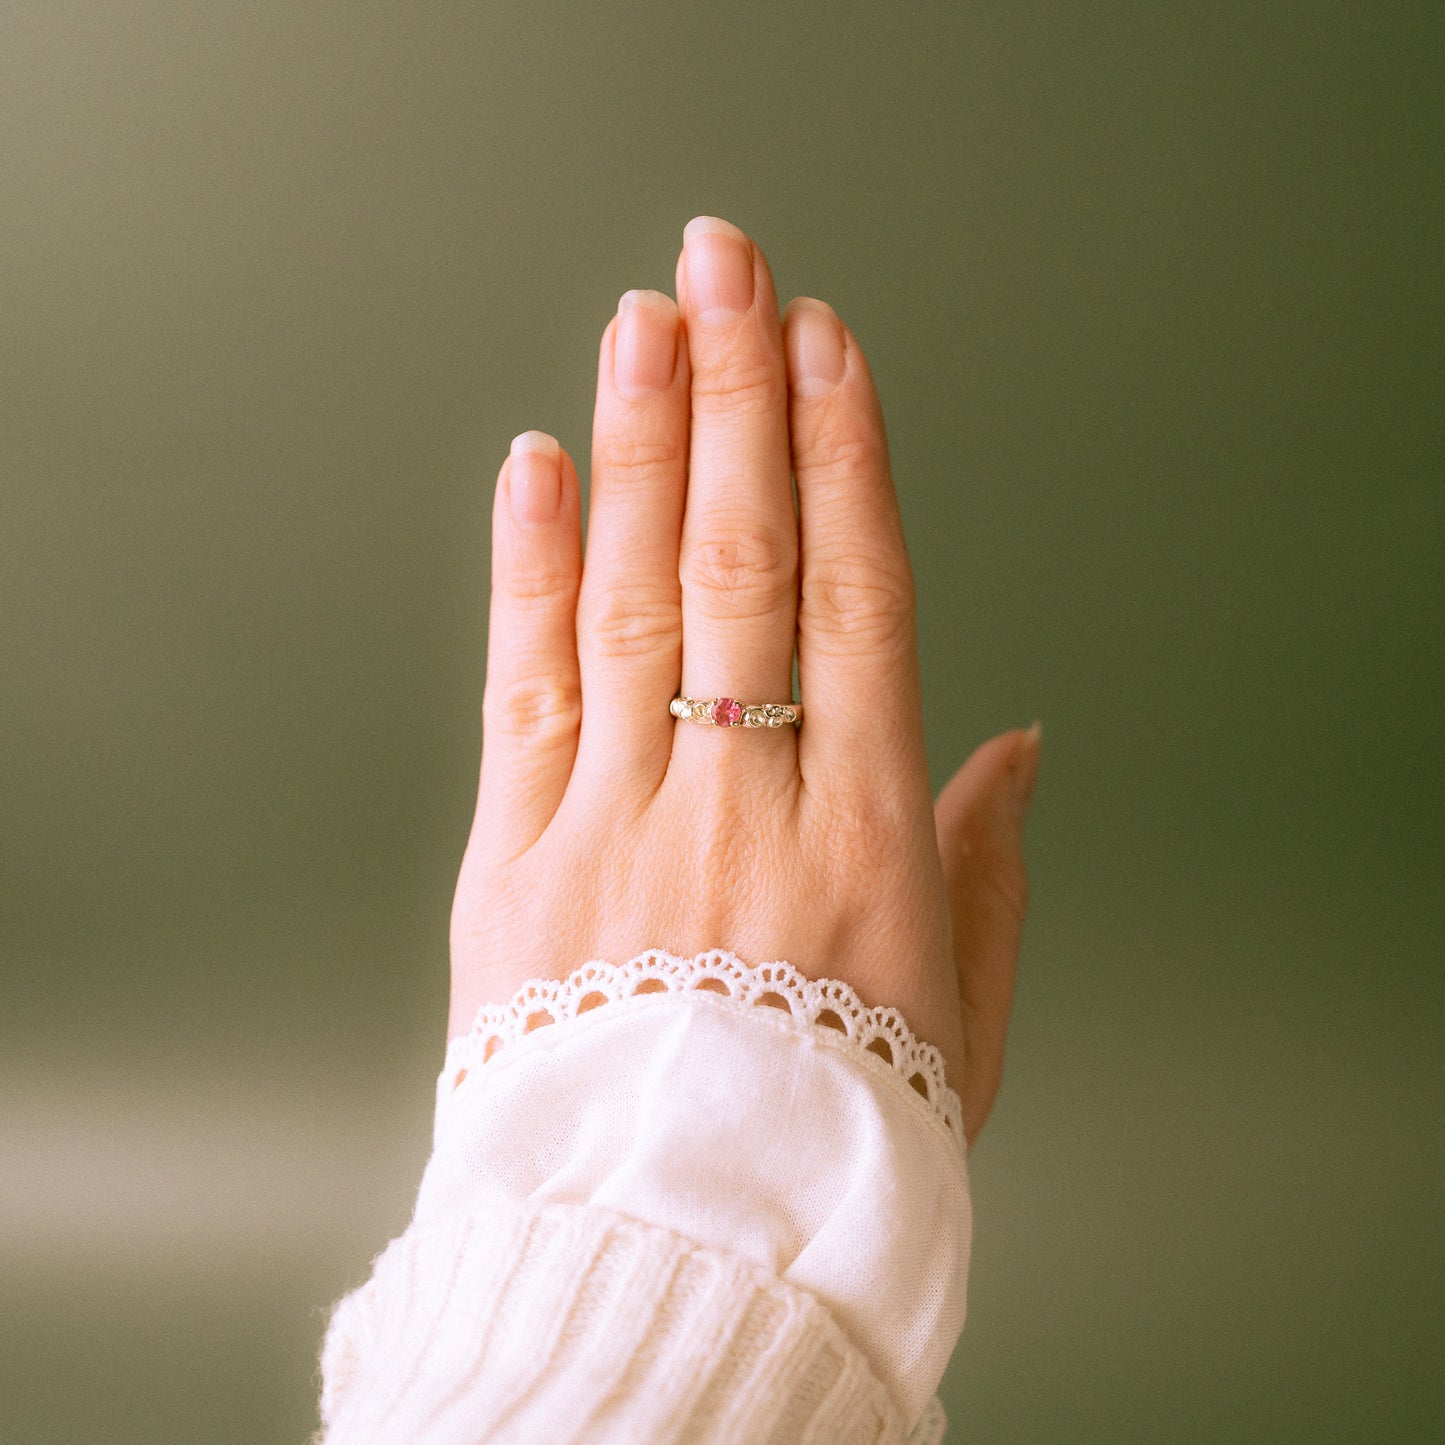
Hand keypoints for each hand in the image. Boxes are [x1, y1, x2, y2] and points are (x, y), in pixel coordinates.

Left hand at [449, 216, 1038, 1143]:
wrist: (681, 1257)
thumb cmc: (830, 1137)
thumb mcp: (962, 1016)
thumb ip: (984, 865)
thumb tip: (1012, 746)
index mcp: (860, 836)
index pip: (856, 596)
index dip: (843, 455)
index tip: (831, 349)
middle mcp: (738, 803)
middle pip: (740, 557)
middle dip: (738, 393)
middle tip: (729, 263)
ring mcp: (614, 824)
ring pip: (630, 595)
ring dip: (639, 443)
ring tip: (644, 320)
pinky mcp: (512, 863)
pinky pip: (521, 689)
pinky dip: (526, 570)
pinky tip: (535, 468)